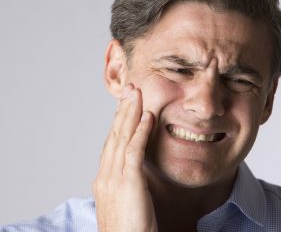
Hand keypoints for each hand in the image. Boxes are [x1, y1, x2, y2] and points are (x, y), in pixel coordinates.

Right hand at [93, 84, 157, 231]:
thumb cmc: (128, 230)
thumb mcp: (122, 201)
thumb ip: (124, 182)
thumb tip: (131, 169)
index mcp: (104, 178)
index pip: (112, 143)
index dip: (119, 122)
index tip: (125, 106)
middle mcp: (105, 174)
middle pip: (115, 134)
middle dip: (123, 110)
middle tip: (129, 90)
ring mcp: (114, 177)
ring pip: (122, 137)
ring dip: (130, 113)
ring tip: (136, 94)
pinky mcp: (127, 182)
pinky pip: (134, 150)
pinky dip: (140, 131)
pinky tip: (147, 116)